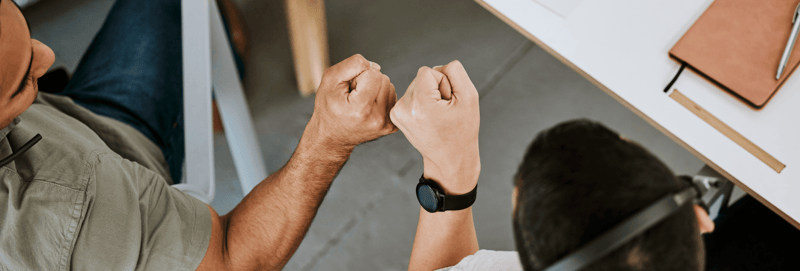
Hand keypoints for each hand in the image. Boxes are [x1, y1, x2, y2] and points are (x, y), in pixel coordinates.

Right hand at [304, 54, 397, 153]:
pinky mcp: (391, 126)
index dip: (359, 76)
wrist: (332, 136)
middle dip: (368, 82)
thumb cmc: (328, 108)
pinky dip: (381, 98)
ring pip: (390, 87)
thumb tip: (375, 66)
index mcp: (361, 108)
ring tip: (360, 101)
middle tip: (353, 96)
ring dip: (375, 89)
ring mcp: (386, 124)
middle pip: (384, 79)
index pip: (373, 74)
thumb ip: (352, 65)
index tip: (349, 89)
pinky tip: (368, 107)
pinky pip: (392, 98)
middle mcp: (377, 119)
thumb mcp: (329, 80)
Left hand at [390, 61, 479, 193]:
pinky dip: (422, 101)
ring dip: (429, 95)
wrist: (450, 158)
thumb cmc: (463, 129)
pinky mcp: (395, 115)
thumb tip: (436, 67)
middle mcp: (403, 109)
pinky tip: (428, 117)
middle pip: (421, 77)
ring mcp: (397, 113)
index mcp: (420, 105)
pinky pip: (411, 94)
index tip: (448, 103)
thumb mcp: (469, 96)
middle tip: (444, 111)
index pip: (429, 71)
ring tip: (437, 115)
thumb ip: (454, 71)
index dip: (444, 83)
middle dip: (436, 89)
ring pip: (416, 85)